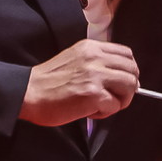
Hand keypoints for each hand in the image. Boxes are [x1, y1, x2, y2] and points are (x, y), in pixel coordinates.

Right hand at [21, 39, 139, 126]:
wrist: (28, 93)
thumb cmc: (48, 81)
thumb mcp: (75, 59)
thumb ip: (96, 62)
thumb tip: (120, 76)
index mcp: (91, 48)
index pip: (127, 54)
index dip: (129, 71)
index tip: (122, 82)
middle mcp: (95, 58)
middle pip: (132, 70)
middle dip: (128, 88)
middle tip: (114, 98)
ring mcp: (95, 75)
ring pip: (130, 87)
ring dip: (120, 100)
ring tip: (102, 104)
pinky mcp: (93, 94)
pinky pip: (115, 105)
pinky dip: (106, 112)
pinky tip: (90, 111)